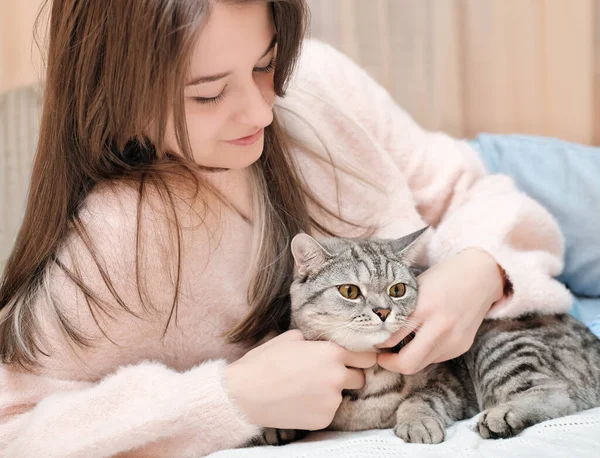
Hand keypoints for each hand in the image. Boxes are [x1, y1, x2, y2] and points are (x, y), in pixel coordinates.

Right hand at [225, 330, 376, 429]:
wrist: (245, 394)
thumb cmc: (265, 362)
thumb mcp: (290, 338)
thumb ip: (314, 340)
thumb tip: (320, 343)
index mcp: (332, 353)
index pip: (366, 356)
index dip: (360, 357)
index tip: (355, 360)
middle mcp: (337, 377)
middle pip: (360, 378)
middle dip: (349, 375)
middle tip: (329, 375)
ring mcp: (332, 401)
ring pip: (342, 395)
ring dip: (331, 392)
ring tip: (305, 389)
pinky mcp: (323, 419)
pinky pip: (328, 411)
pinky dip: (318, 408)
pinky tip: (300, 402)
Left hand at [377, 248, 503, 373]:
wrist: (482, 275)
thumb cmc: (444, 276)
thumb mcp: (417, 287)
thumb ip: (401, 308)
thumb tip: (379, 325)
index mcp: (424, 308)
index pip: (392, 338)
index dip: (378, 344)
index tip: (372, 342)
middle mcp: (440, 327)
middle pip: (408, 363)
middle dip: (389, 364)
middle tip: (381, 356)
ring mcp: (453, 340)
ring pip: (422, 364)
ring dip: (407, 359)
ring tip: (398, 348)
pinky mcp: (462, 346)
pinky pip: (435, 358)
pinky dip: (424, 353)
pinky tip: (420, 341)